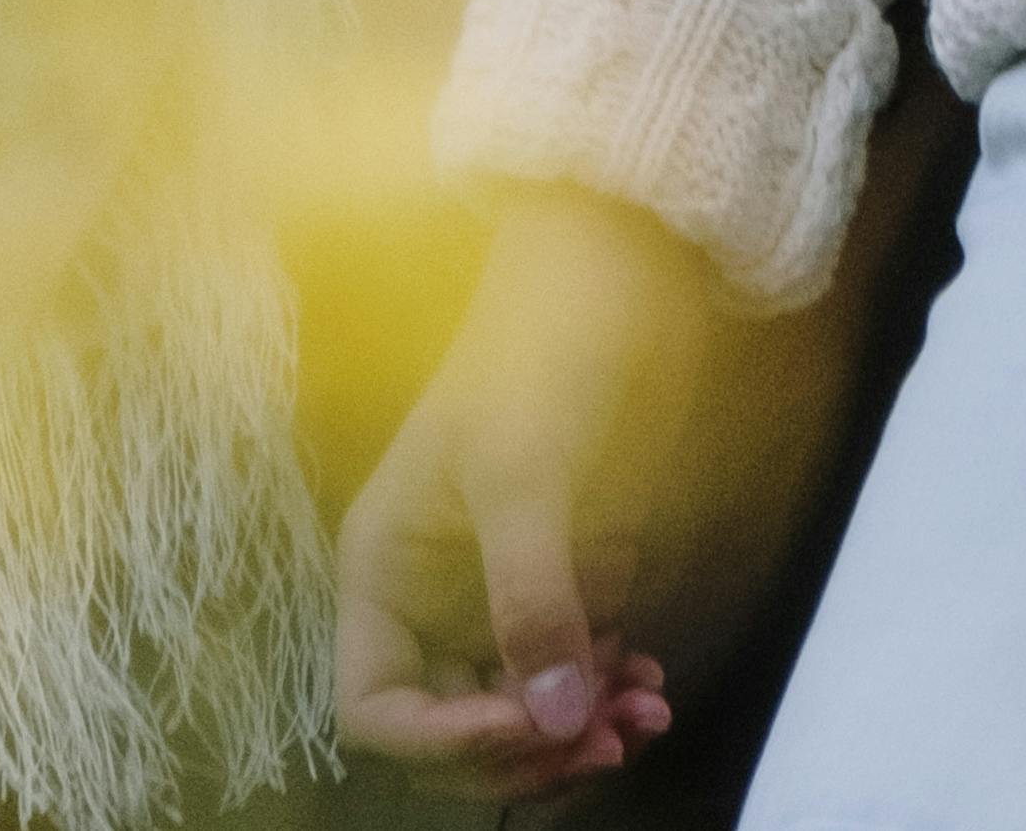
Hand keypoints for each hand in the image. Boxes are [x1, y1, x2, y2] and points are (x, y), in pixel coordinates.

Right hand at [336, 190, 716, 794]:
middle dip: (528, 751)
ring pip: (516, 716)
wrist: (608, 272)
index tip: (531, 721)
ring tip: (649, 709)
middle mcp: (422, 601)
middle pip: (450, 734)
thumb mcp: (522, 474)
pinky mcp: (550, 587)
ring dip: (576, 733)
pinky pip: (563, 677)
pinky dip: (602, 692)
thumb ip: (532, 600)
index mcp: (381, 573)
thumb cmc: (537, 353)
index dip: (445, 740)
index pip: (376, 711)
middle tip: (612, 739)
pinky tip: (649, 676)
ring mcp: (485, 600)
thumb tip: (557, 721)